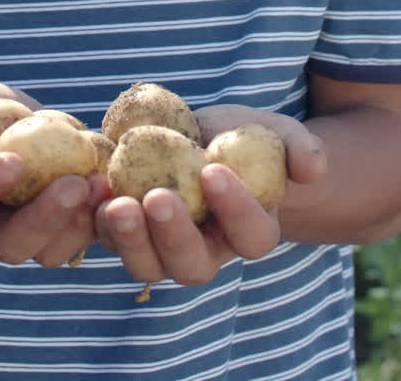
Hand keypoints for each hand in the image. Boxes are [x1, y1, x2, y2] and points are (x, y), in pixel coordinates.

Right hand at [0, 79, 107, 266]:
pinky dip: (100, 216)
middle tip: (73, 184)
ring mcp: (28, 231)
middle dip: (44, 219)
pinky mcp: (62, 225)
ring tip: (100, 183)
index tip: (12, 161)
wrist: (2, 125)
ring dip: (79, 223)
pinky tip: (115, 184)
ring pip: (50, 251)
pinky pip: (82, 236)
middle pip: (11, 244)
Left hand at [94, 105, 326, 288]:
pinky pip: (110, 237)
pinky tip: (90, 190)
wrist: (205, 136)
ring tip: (115, 203)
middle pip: (191, 265)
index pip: (250, 236)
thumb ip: (300, 148)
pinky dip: (96, 218)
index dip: (234, 210)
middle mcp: (207, 251)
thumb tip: (311, 168)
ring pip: (146, 264)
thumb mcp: (278, 133)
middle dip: (172, 236)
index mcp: (250, 231)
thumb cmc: (249, 139)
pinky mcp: (129, 229)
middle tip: (157, 197)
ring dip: (129, 239)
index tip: (213, 170)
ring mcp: (164, 246)